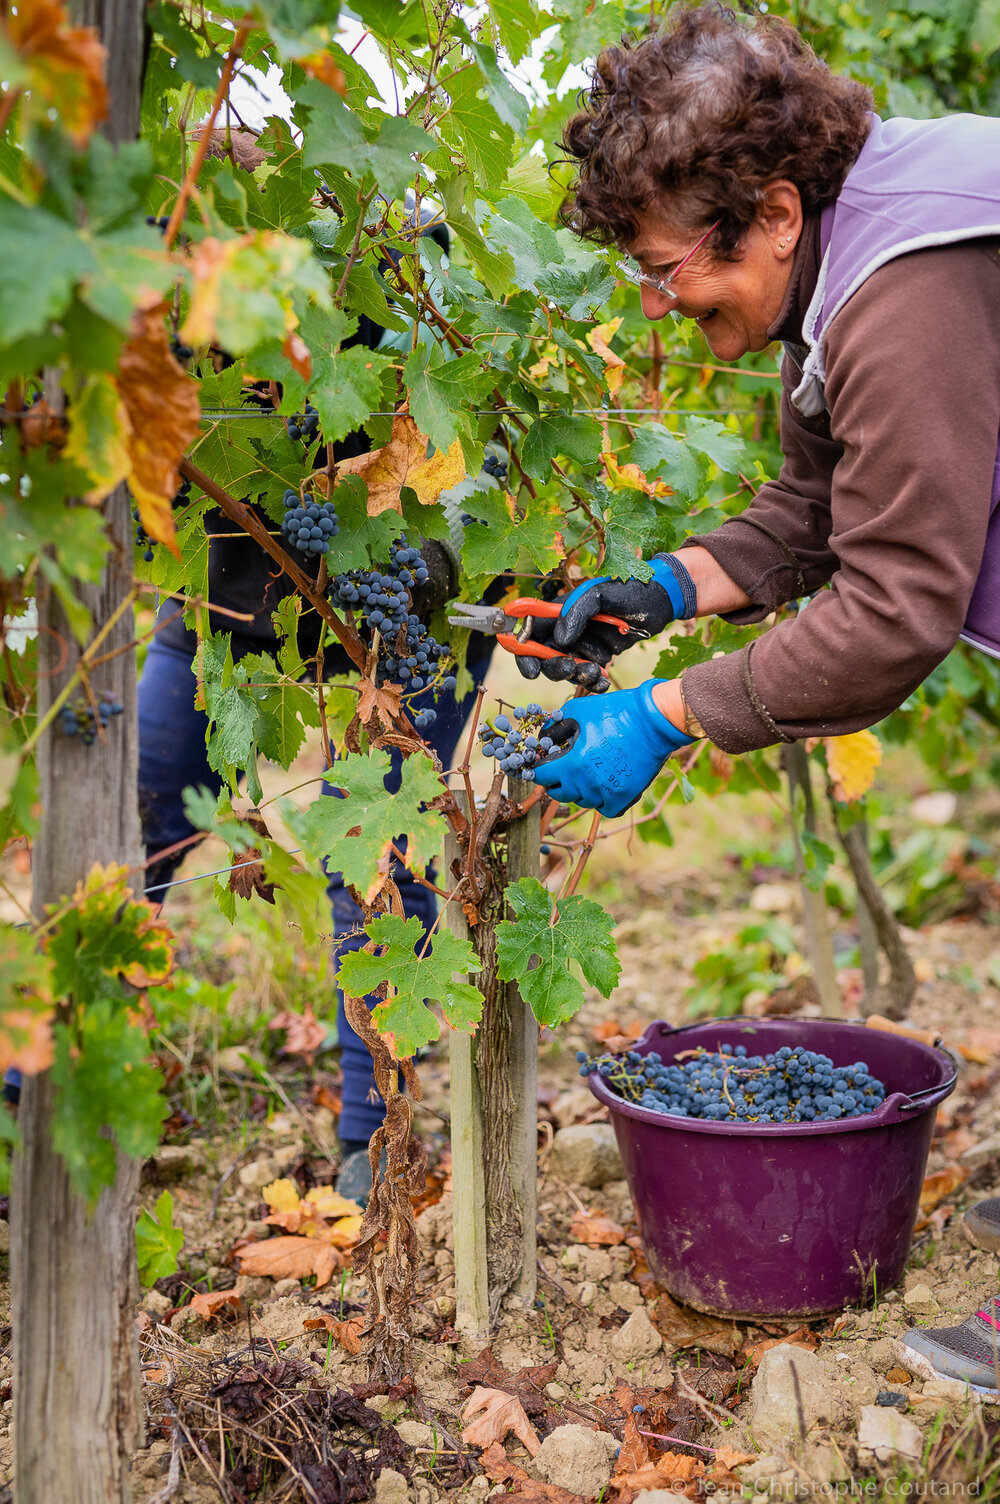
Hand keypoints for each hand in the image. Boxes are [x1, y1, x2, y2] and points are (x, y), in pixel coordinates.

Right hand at [515, 555, 695, 687]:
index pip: (529, 632)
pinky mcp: (598, 656)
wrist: (662, 600)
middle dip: (554, 668)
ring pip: (566, 669)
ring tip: (595, 672)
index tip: (532, 669)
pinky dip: (592, 682)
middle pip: (544, 657)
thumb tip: (559, 640)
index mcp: (558, 611)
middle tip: (572, 668)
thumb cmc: (629, 589)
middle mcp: (566, 628)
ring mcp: (582, 643)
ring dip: (577, 675)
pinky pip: (587, 675)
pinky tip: (603, 681)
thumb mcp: (600, 594)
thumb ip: (575, 613)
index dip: (523, 652)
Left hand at [533, 680, 693, 817]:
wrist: (653, 719)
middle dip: (556, 780)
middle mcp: (586, 784)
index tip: (540, 765)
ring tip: (586, 772)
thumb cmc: (614, 711)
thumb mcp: (577, 710)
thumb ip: (555, 727)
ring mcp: (606, 793)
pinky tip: (603, 786)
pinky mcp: (625, 797)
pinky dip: (602, 801)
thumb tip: (544, 739)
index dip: (537, 770)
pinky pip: (605, 809)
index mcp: (571, 765)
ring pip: (582, 801)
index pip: (541, 777)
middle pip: (559, 793)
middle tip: (561, 769)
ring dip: (579, 789)